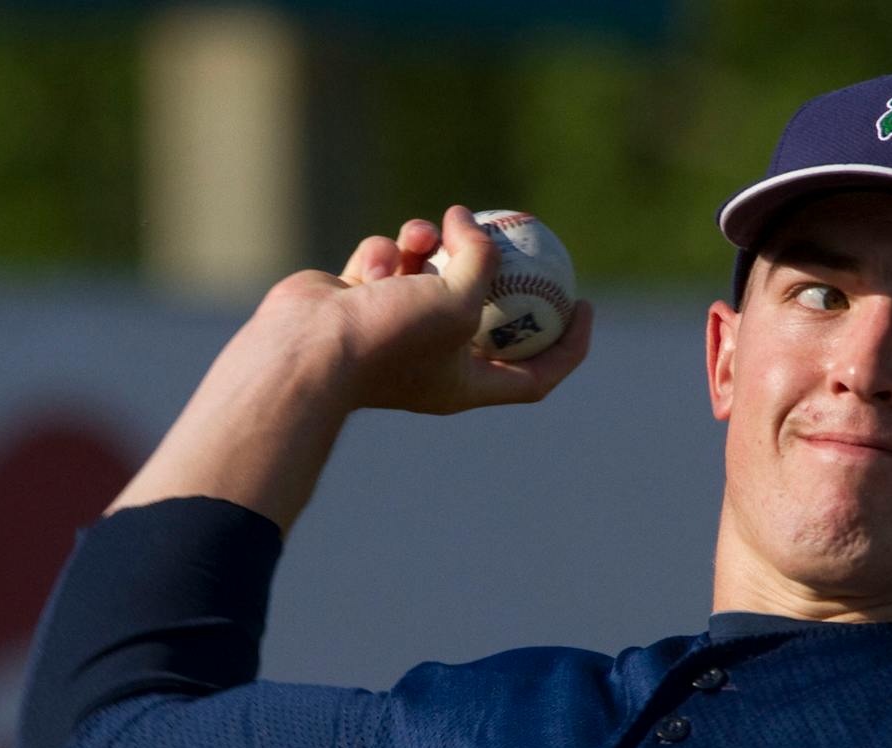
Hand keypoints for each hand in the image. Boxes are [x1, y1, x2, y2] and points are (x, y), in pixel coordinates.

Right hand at [259, 204, 593, 414]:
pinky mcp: (361, 298)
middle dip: (493, 270)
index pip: (536, 372)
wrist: (306, 348)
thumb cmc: (390, 338)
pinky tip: (374, 263)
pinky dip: (386, 253)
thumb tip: (468, 221)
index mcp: (468, 382)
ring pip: (433, 271)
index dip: (568, 344)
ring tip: (420, 237)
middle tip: (513, 233)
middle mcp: (434, 360)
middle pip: (485, 313)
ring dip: (431, 244)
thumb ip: (479, 258)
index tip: (585, 304)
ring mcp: (395, 328)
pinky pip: (390, 261)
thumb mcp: (458, 299)